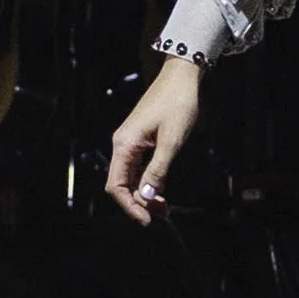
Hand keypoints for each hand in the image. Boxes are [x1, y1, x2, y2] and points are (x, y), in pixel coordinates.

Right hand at [105, 56, 202, 223]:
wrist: (181, 77)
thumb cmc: (177, 104)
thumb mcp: (171, 141)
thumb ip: (158, 171)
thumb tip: (147, 197)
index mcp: (124, 145)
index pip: (116, 185)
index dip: (129, 206)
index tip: (147, 220)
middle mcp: (122, 145)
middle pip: (122, 184)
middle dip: (139, 203)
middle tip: (161, 216)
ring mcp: (131, 143)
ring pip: (131, 178)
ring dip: (145, 195)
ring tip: (164, 209)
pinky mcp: (140, 141)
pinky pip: (139, 168)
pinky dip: (149, 183)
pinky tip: (161, 193)